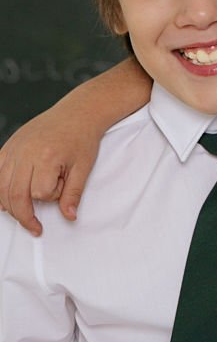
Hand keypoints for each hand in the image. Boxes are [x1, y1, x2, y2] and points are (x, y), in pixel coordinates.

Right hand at [0, 106, 100, 235]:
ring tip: (21, 213)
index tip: (62, 189)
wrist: (76, 114)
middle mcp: (24, 153)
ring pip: (1, 187)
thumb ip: (74, 193)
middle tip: (34, 227)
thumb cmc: (81, 138)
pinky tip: (6, 197)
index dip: (51, 196)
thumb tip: (69, 216)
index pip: (40, 193)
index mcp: (46, 158)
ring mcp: (13, 149)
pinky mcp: (7, 147)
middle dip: (24, 215)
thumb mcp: (84, 168)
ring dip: (9, 204)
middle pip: (14, 195)